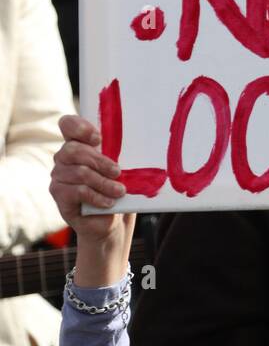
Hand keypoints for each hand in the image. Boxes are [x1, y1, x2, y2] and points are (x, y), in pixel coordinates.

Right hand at [50, 115, 134, 279]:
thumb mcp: (120, 168)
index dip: (79, 127)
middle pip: (74, 149)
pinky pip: (77, 191)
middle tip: (118, 172)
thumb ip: (117, 154)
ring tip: (119, 191)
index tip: (98, 139)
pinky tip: (108, 202)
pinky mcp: (58, 193)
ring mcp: (58, 175)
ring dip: (103, 183)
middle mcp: (64, 157)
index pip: (68, 124)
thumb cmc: (116, 189)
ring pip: (79, 172)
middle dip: (100, 161)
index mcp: (79, 143)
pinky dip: (97, 196)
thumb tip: (134, 143)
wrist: (109, 221)